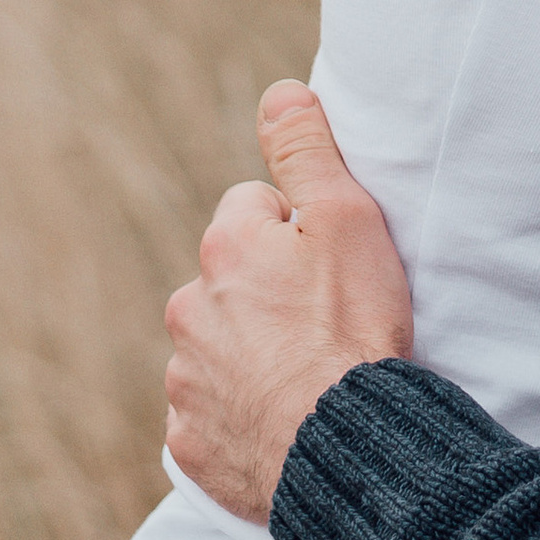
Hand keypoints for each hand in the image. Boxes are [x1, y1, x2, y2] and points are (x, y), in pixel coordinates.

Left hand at [164, 84, 411, 525]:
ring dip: (255, 356)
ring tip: (312, 377)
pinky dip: (244, 416)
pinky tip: (288, 421)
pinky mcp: (191, 443)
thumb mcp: (347, 219)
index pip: (255, 210)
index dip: (300, 233)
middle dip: (269, 295)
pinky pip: (214, 416)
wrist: (344, 447)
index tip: (333, 267)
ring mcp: (186, 381)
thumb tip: (279, 92)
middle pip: (232, 283)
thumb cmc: (353, 328)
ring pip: (220, 350)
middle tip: (327, 323)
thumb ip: (307, 151)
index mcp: (225, 249)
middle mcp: (190, 310)